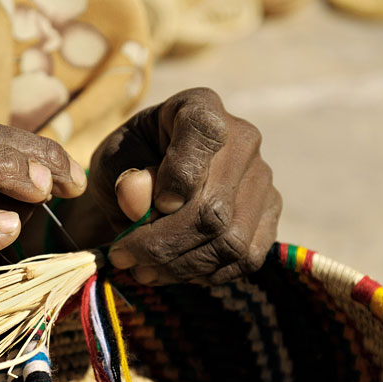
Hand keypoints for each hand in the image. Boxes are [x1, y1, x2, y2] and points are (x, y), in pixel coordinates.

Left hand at [88, 88, 280, 284]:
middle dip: (163, 243)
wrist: (148, 185)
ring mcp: (262, 179)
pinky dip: (206, 273)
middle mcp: (244, 139)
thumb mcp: (113, 163)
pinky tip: (175, 272)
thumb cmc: (129, 165)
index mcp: (201, 107)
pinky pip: (246, 258)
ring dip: (180, 266)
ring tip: (143, 271)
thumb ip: (123, 177)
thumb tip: (137, 198)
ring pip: (230, 241)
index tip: (154, 205)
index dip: (179, 176)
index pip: (204, 134)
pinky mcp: (269, 216)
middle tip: (125, 258)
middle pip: (213, 207)